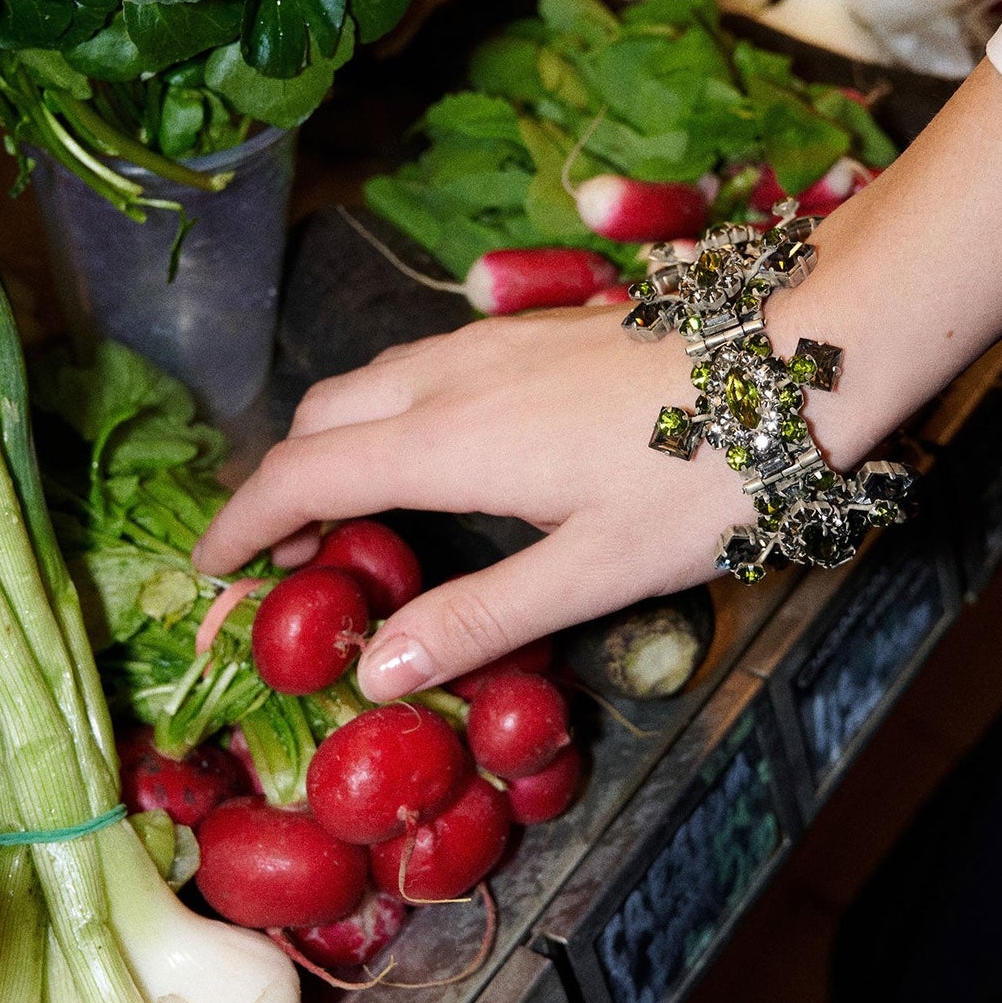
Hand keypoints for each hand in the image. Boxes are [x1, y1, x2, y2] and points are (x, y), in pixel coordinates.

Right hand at [193, 306, 746, 700]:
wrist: (793, 357)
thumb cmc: (702, 474)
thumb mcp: (595, 573)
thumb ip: (480, 619)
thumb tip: (372, 671)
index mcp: (448, 443)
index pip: (304, 475)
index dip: (242, 522)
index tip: (207, 569)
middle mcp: (449, 378)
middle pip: (320, 418)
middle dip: (282, 484)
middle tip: (287, 564)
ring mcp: (491, 343)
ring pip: (369, 383)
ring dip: (333, 444)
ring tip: (350, 520)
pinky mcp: (531, 331)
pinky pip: (418, 367)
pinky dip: (384, 414)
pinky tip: (432, 459)